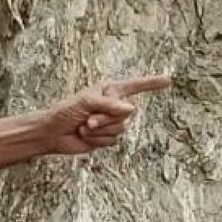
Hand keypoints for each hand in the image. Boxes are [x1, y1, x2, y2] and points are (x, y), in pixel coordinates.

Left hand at [41, 75, 172, 155]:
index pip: (135, 86)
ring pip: (120, 129)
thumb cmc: (65, 111)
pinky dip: (98, 140)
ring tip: (84, 127)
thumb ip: (109, 105)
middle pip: (126, 115)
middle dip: (105, 119)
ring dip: (99, 131)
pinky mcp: (106, 138)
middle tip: (88, 119)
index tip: (168, 80)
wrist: (52, 133)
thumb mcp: (86, 102)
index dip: (152, 84)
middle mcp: (113, 106)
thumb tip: (131, 109)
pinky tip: (85, 136)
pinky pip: (112, 140)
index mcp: (109, 91)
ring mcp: (111, 123)